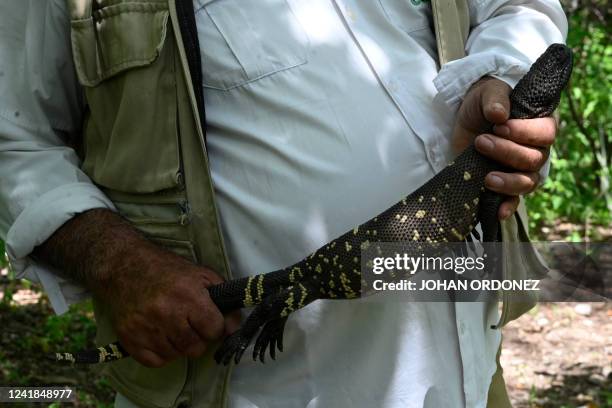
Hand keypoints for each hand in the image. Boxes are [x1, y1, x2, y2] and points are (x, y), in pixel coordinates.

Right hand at [105, 245, 239, 366]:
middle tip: (190, 324)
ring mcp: (146, 328)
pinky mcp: (130, 338)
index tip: (208, 320)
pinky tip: (160, 335)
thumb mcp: (201, 275)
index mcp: (187, 295)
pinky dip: (162, 353)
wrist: (124, 267)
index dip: (214, 326)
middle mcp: (166, 313)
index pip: (214, 330)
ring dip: (179, 345)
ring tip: (173, 326)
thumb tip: (233, 328)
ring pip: (176, 355)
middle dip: (198, 338)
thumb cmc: (167, 270)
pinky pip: (156, 362)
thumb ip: (223, 301)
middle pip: (195, 347)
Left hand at [452, 76, 556, 219]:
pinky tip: (498, 212)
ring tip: (487, 177)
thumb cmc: (482, 102)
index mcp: (539, 124)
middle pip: (534, 159)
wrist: (464, 118)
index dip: (524, 133)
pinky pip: (514, 200)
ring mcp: (521, 169)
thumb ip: (495, 99)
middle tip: (481, 141)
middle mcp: (536, 149)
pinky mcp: (504, 183)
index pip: (546, 133)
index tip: (499, 126)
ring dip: (508, 181)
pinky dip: (507, 207)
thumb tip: (499, 114)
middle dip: (506, 152)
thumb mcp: (486, 92)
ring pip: (527, 182)